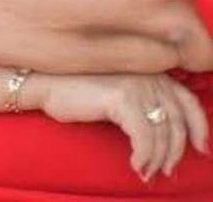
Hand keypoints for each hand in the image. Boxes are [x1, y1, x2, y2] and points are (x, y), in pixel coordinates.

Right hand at [30, 72, 209, 181]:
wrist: (42, 82)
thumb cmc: (75, 87)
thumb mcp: (116, 89)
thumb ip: (143, 97)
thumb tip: (167, 131)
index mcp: (149, 69)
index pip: (187, 100)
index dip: (198, 127)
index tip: (201, 148)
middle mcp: (147, 74)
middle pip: (176, 121)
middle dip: (174, 151)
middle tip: (165, 170)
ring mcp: (136, 84)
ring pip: (162, 133)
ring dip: (157, 159)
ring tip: (146, 171)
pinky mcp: (122, 97)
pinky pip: (145, 138)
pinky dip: (144, 156)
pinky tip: (136, 164)